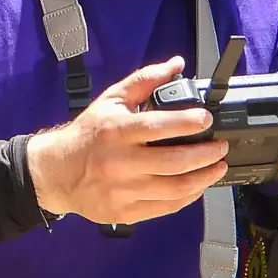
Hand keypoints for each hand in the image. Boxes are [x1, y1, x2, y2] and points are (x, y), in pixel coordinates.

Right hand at [27, 57, 229, 225]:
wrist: (57, 172)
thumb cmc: (88, 135)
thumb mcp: (111, 100)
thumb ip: (144, 81)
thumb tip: (176, 65)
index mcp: (116, 132)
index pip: (156, 127)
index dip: (186, 123)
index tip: (206, 120)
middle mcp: (120, 163)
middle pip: (174, 162)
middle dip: (206, 155)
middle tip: (220, 147)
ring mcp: (123, 191)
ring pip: (176, 188)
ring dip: (204, 178)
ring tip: (217, 167)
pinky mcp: (127, 212)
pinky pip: (167, 207)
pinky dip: (188, 196)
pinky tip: (197, 185)